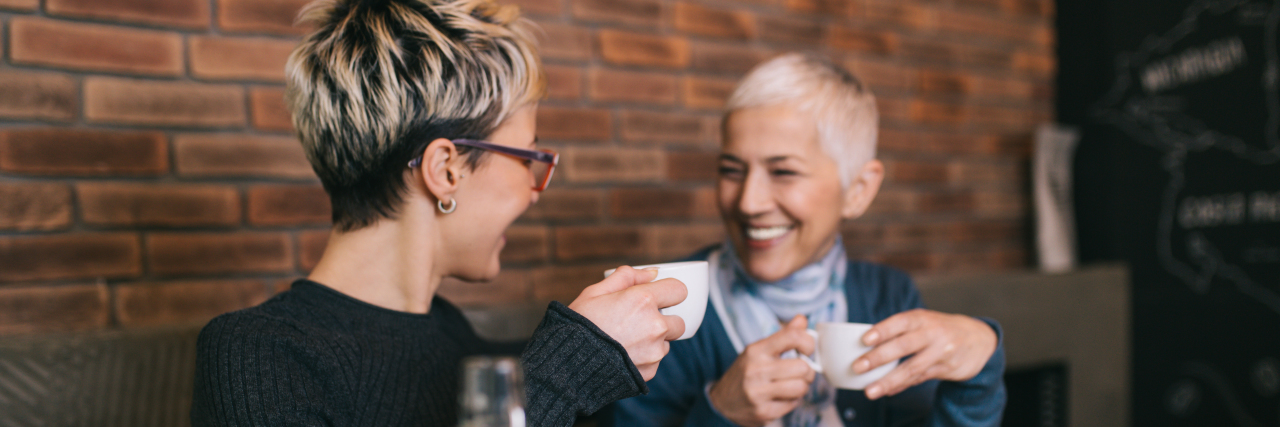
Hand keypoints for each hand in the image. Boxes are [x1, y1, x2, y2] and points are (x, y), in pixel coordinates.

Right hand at [568, 266, 686, 379]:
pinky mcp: (650, 371)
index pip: (679, 290)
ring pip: (666, 343)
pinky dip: (644, 358)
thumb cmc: (578, 325)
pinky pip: (655, 361)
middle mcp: (654, 326)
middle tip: (639, 322)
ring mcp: (654, 351)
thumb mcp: (595, 293)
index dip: (668, 292)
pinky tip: (622, 356)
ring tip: (626, 341)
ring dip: (654, 341)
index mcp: (643, 301)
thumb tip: (651, 273)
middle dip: (664, 320)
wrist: (567, 366)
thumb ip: (626, 277)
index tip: (658, 297)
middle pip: (679, 321)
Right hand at [707, 315, 815, 425]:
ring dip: (802, 387)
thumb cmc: (746, 372)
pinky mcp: (763, 412)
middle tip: (801, 372)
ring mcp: (758, 393)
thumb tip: (802, 319)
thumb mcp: (759, 350)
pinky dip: (793, 401)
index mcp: (757, 350)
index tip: (807, 349)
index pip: (792, 337)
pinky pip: (793, 404)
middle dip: (808, 371)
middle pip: (802, 367)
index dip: (808, 342)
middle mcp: (756, 370)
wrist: (722, 401)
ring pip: (801, 387)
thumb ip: (783, 335)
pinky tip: (783, 397)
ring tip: (793, 384)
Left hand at [854, 309, 996, 399]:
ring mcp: (940, 352)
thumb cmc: (939, 329)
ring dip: (888, 380)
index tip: (864, 339)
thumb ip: (900, 331)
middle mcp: (932, 334)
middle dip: (879, 357)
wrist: (978, 339)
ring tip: (870, 391)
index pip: (901, 322)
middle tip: (858, 366)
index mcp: (922, 318)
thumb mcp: (924, 321)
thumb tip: (864, 347)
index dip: (883, 330)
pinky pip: (919, 379)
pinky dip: (902, 385)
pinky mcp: (946, 369)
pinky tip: (887, 391)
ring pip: (911, 368)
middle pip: (903, 346)